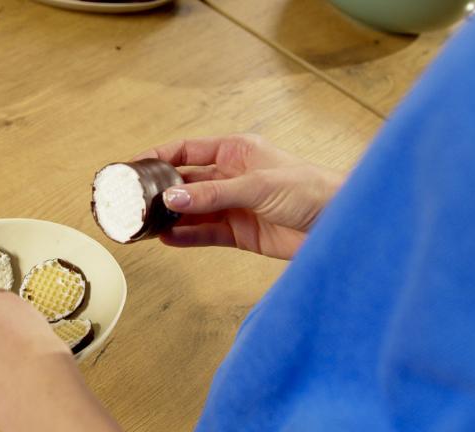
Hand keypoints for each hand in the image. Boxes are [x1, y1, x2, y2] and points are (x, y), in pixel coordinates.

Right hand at [134, 134, 344, 258]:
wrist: (342, 224)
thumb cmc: (312, 190)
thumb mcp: (258, 185)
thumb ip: (213, 194)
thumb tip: (173, 200)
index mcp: (236, 151)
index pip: (187, 150)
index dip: (159, 157)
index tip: (133, 166)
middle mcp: (231, 177)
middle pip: (185, 182)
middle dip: (159, 191)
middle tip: (132, 201)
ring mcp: (234, 206)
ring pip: (192, 211)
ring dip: (169, 217)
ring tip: (142, 224)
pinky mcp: (240, 233)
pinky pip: (205, 234)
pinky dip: (186, 237)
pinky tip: (166, 239)